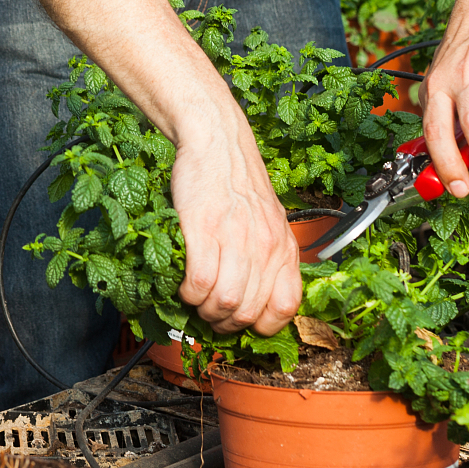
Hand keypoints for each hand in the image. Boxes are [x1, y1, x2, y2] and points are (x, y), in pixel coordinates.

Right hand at [170, 114, 301, 335]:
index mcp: (284, 247)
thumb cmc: (238, 180)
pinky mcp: (205, 229)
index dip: (260, 326)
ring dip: (204, 311)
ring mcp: (236, 238)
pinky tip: (183, 285)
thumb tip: (255, 294)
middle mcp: (266, 246)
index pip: (285, 308)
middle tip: (210, 315)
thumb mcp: (269, 219)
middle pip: (248, 312)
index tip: (242, 323)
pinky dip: (188, 293)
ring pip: (224, 302)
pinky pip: (199, 282)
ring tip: (195, 301)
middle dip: (224, 324)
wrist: (217, 141)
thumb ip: (268, 254)